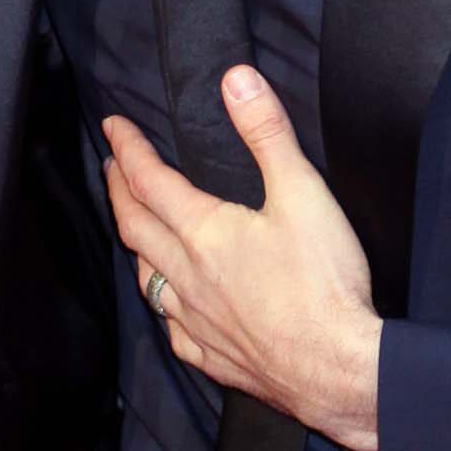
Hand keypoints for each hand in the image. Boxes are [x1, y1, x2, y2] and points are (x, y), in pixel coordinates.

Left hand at [103, 68, 383, 450]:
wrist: (338, 369)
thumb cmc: (324, 284)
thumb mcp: (303, 193)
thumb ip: (267, 133)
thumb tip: (236, 81)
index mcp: (205, 233)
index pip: (150, 180)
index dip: (128, 149)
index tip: (113, 128)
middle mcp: (187, 277)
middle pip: (136, 227)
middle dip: (119, 190)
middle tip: (112, 168)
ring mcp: (196, 321)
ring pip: (147, 279)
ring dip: (136, 247)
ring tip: (135, 229)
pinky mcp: (214, 357)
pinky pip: (173, 330)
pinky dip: (164, 308)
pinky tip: (172, 308)